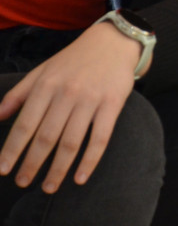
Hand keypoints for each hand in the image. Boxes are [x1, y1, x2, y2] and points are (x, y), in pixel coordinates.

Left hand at [0, 23, 139, 192]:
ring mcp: (91, 100)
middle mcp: (67, 93)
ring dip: (58, 169)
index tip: (3, 169)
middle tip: (23, 183)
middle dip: (32, 164)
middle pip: (46, 137)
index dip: (12, 149)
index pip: (25, 124)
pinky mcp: (112, 104)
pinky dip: (90, 161)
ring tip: (48, 187)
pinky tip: (80, 177)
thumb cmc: (74, 60)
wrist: (114, 42)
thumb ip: (19, 93)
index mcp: (46, 86)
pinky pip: (100, 138)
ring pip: (71, 142)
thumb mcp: (43, 71)